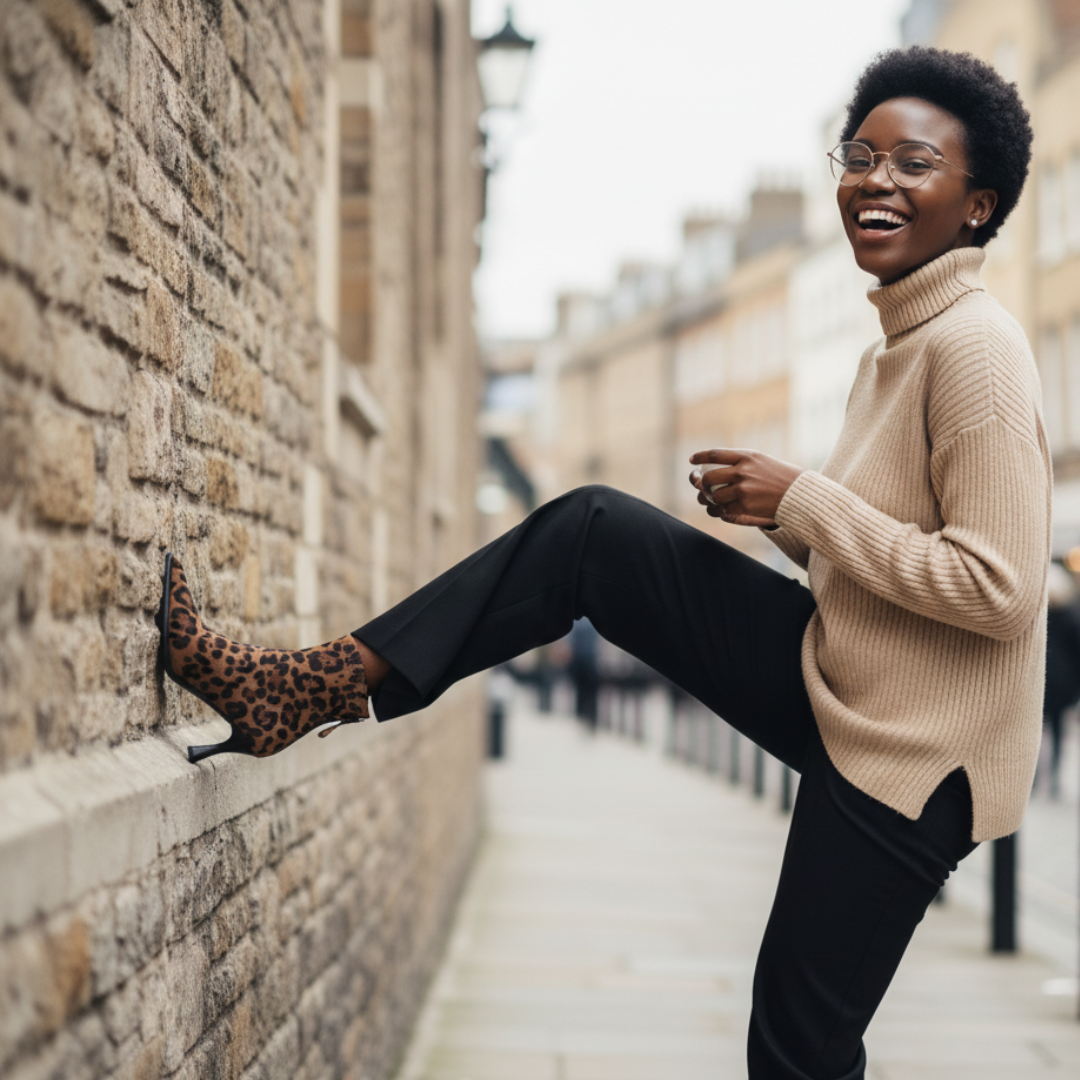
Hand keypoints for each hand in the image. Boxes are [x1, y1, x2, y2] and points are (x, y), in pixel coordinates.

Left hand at [688, 448, 803, 528]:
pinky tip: (719, 510)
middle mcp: (742, 472)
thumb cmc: (781, 476)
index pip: (715, 454)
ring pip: (713, 497)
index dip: (700, 457)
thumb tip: (715, 467)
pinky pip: (722, 511)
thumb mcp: (762, 461)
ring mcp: (743, 490)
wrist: (800, 494)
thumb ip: (740, 462)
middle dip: (701, 483)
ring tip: (710, 500)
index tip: (692, 461)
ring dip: (709, 500)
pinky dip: (718, 511)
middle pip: (709, 477)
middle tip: (702, 486)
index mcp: (746, 456)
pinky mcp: (745, 507)